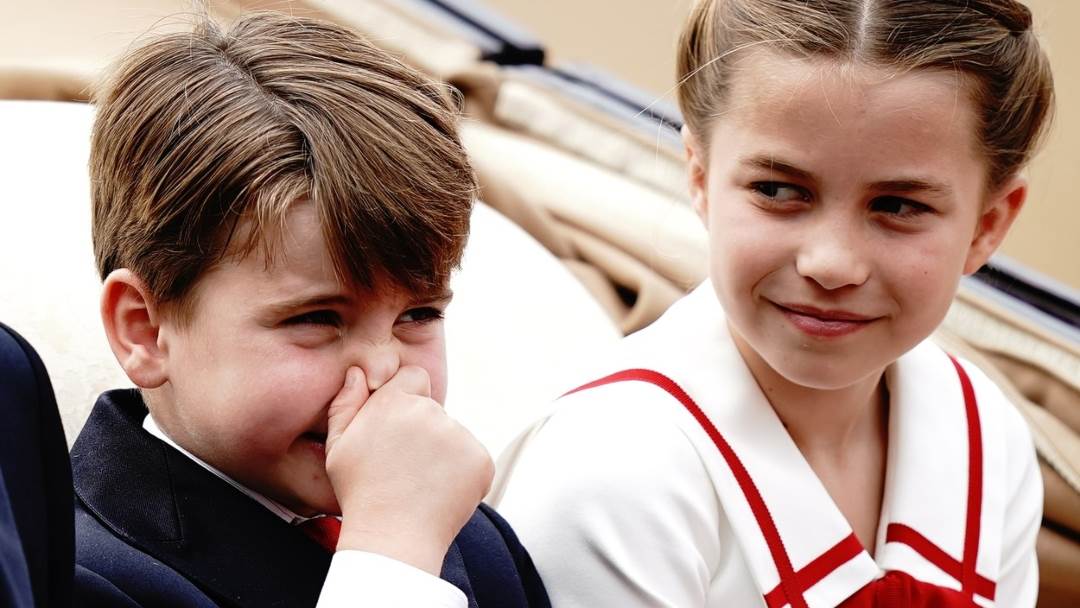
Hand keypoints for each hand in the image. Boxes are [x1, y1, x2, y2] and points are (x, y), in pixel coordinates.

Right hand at [324, 365, 493, 574]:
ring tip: (419, 484)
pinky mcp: (480, 459)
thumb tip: (358, 372)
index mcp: (394, 402)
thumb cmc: (361, 494)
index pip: (414, 377)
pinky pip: (472, 458)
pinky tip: (439, 493)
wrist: (393, 539)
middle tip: (404, 466)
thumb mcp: (337, 447)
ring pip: (453, 435)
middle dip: (422, 430)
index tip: (398, 425)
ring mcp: (459, 435)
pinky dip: (462, 473)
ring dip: (442, 453)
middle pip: (433, 409)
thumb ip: (346, 403)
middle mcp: (430, 412)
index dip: (407, 398)